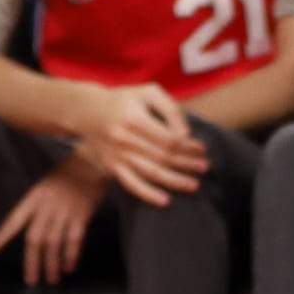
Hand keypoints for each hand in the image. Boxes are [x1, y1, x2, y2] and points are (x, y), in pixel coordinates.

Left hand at [0, 151, 105, 284]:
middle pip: (35, 238)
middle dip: (32, 262)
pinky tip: (69, 266)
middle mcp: (47, 204)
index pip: (14, 220)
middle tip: (31, 280)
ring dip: (52, 264)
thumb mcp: (47, 186)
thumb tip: (34, 239)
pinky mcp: (82, 213)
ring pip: (53, 243)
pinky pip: (74, 240)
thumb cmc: (69, 174)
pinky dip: (71, 255)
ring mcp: (65, 209)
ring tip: (52, 279)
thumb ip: (39, 209)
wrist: (95, 160)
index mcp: (35, 196)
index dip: (0, 237)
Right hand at [73, 82, 206, 206]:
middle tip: (205, 167)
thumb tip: (185, 133)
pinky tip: (165, 200)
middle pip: (162, 157)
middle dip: (186, 164)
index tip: (203, 148)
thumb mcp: (148, 92)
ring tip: (193, 185)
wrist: (88, 111)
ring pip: (150, 173)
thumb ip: (169, 108)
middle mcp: (125, 139)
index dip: (188, 145)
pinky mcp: (112, 167)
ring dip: (174, 181)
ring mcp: (118, 156)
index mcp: (135, 118)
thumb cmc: (125, 99)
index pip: (168, 138)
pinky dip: (148, 194)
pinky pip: (131, 184)